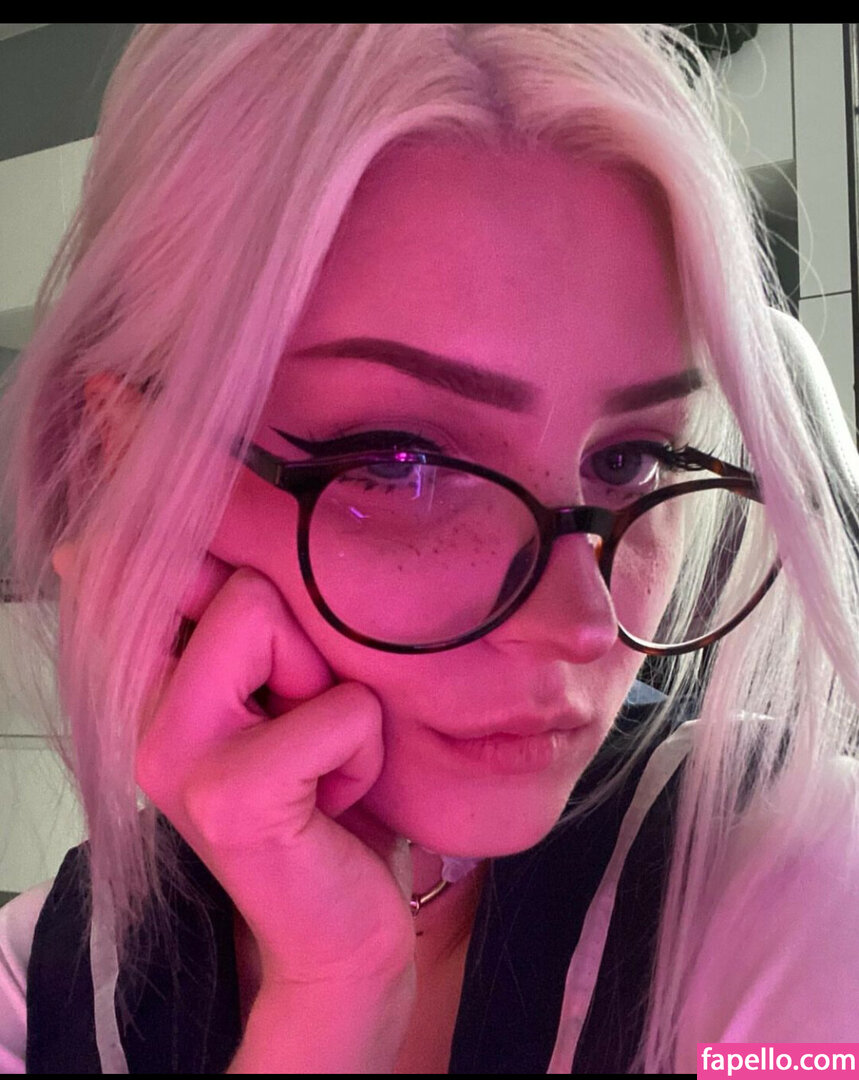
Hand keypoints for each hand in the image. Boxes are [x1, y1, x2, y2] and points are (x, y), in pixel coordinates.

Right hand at [55, 543, 416, 987]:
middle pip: (242, 581)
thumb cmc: (322, 792)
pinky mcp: (231, 798)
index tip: (260, 625)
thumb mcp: (282, 688)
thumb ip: (231, 614)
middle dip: (307, 645)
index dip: (212, 553)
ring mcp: (175, 754)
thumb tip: (122, 542)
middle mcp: (143, 710)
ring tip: (320, 757)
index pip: (147, 562)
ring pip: (269, 619)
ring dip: (336, 693)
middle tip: (306, 719)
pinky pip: (335, 710)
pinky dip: (362, 749)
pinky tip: (335, 800)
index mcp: (149, 679)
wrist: (339, 925)